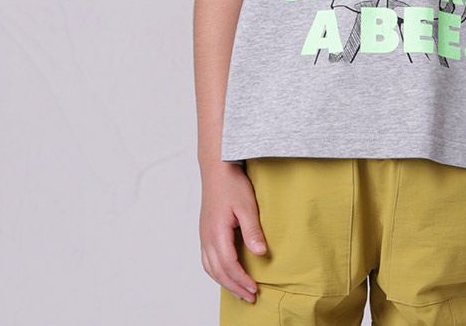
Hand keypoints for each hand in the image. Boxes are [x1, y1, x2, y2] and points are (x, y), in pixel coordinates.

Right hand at [199, 162, 267, 304]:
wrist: (217, 167)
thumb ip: (252, 230)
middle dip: (234, 286)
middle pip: (218, 271)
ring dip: (225, 282)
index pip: (229, 265)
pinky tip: (226, 273)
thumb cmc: (232, 183)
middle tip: (250, 297)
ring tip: (239, 290)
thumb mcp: (247, 205)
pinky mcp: (205, 231)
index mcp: (216, 233)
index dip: (242, 280)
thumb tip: (261, 253)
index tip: (255, 289)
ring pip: (210, 268)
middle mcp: (207, 237)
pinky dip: (217, 271)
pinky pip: (207, 259)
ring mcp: (204, 235)